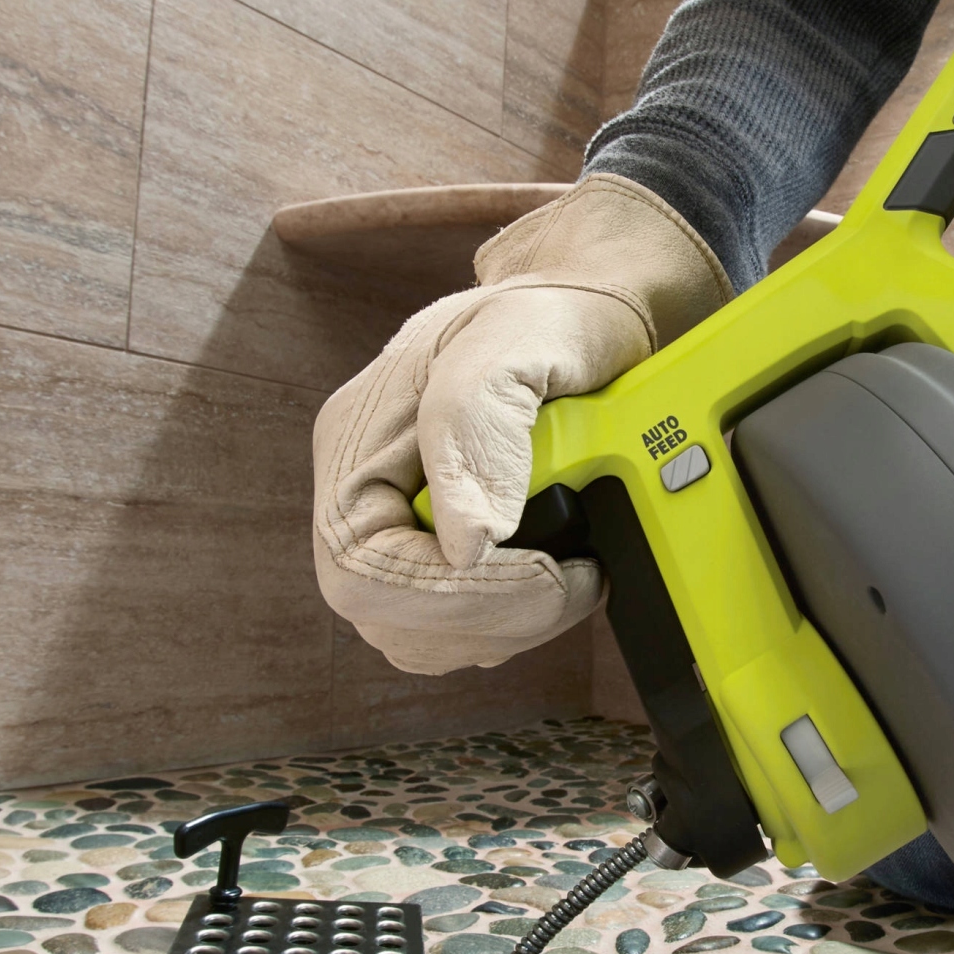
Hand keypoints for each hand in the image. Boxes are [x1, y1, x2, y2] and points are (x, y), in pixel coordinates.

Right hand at [311, 176, 731, 673]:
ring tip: (572, 570)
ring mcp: (398, 530)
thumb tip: (466, 544)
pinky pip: (456, 632)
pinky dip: (514, 623)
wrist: (595, 314)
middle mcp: (364, 493)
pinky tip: (557, 575)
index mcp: (358, 441)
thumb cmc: (557, 314)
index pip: (362, 568)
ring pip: (422, 639)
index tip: (546, 571)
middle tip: (574, 577)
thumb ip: (477, 428)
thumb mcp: (521, 339)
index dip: (453, 595)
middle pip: (386, 617)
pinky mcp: (439, 559)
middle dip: (491, 616)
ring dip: (508, 626)